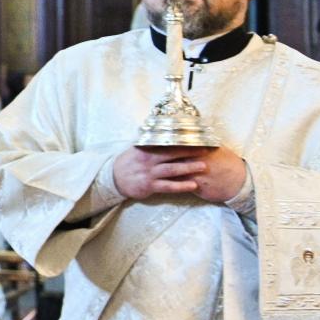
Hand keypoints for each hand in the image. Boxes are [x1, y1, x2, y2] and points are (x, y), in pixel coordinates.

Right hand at [113, 146, 246, 202]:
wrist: (113, 178)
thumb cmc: (129, 162)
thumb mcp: (137, 149)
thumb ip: (152, 144)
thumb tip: (167, 133)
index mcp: (147, 149)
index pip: (167, 143)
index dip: (183, 142)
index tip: (198, 139)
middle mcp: (148, 160)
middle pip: (172, 155)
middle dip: (190, 153)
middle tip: (206, 151)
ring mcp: (149, 173)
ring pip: (172, 170)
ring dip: (188, 168)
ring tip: (204, 167)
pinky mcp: (149, 186)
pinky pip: (168, 186)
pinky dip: (181, 186)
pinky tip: (193, 185)